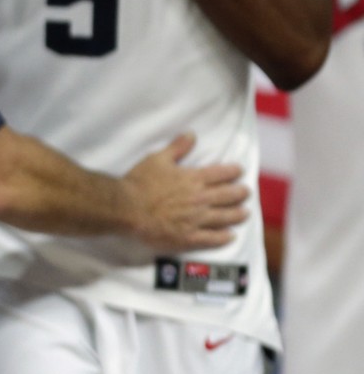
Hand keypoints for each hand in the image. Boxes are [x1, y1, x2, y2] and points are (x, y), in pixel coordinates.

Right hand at [121, 133, 248, 251]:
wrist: (127, 208)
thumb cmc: (140, 182)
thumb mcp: (157, 158)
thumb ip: (177, 147)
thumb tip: (191, 134)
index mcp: (193, 179)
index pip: (222, 173)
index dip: (233, 171)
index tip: (239, 171)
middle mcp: (200, 199)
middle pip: (229, 196)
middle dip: (241, 193)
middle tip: (246, 192)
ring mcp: (197, 219)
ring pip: (226, 217)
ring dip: (238, 214)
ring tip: (245, 213)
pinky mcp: (189, 237)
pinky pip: (213, 238)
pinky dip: (224, 237)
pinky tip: (230, 235)